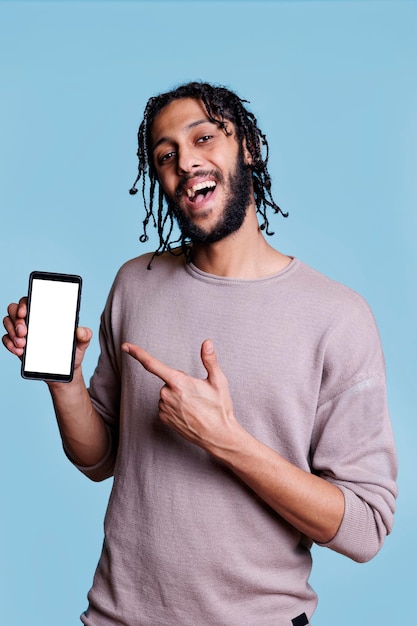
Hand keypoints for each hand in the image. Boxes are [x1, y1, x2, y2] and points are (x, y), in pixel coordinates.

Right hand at [3, 297, 91, 370]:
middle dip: (16, 320)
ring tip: (23, 344)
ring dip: (12, 332)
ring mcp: (23, 331)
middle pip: (14, 309)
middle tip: (24, 333)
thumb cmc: (72, 351)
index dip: (23, 303)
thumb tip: (81, 331)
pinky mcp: (17, 344)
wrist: (65, 370)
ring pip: (7, 322)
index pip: (30, 300)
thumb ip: (85, 335)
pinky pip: (6, 339)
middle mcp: (32, 319)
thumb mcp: (82, 342)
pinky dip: (9, 344)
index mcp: (46, 313)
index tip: (24, 312)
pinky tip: (19, 351)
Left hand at [122, 339, 238, 453]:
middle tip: (197, 393)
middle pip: (169, 380)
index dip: (137, 353)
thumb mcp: (218, 381)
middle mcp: (166, 395)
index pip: (152, 364)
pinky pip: (165, 405)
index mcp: (178, 382)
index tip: (125, 346)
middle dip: (180, 382)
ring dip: (178, 395)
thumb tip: (207, 342)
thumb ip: (209, 360)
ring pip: (167, 393)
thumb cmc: (220, 408)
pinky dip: (174, 406)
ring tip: (195, 405)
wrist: (218, 436)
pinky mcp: (163, 419)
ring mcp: (163, 408)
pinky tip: (188, 413)